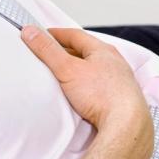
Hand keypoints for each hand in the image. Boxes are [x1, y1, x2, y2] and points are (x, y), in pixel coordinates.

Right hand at [21, 26, 150, 131]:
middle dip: (67, 51)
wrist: (127, 126)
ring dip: (79, 69)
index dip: (56, 34)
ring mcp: (120, 80)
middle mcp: (115, 62)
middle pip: (86, 51)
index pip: (75, 35)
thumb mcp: (67, 69)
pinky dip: (88, 85)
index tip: (41, 35)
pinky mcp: (121, 98)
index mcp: (103, 50)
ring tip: (63, 74)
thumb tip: (30, 32)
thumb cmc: (102, 95)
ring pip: (95, 69)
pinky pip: (100, 86)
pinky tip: (82, 94)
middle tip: (49, 54)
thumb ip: (47, 50)